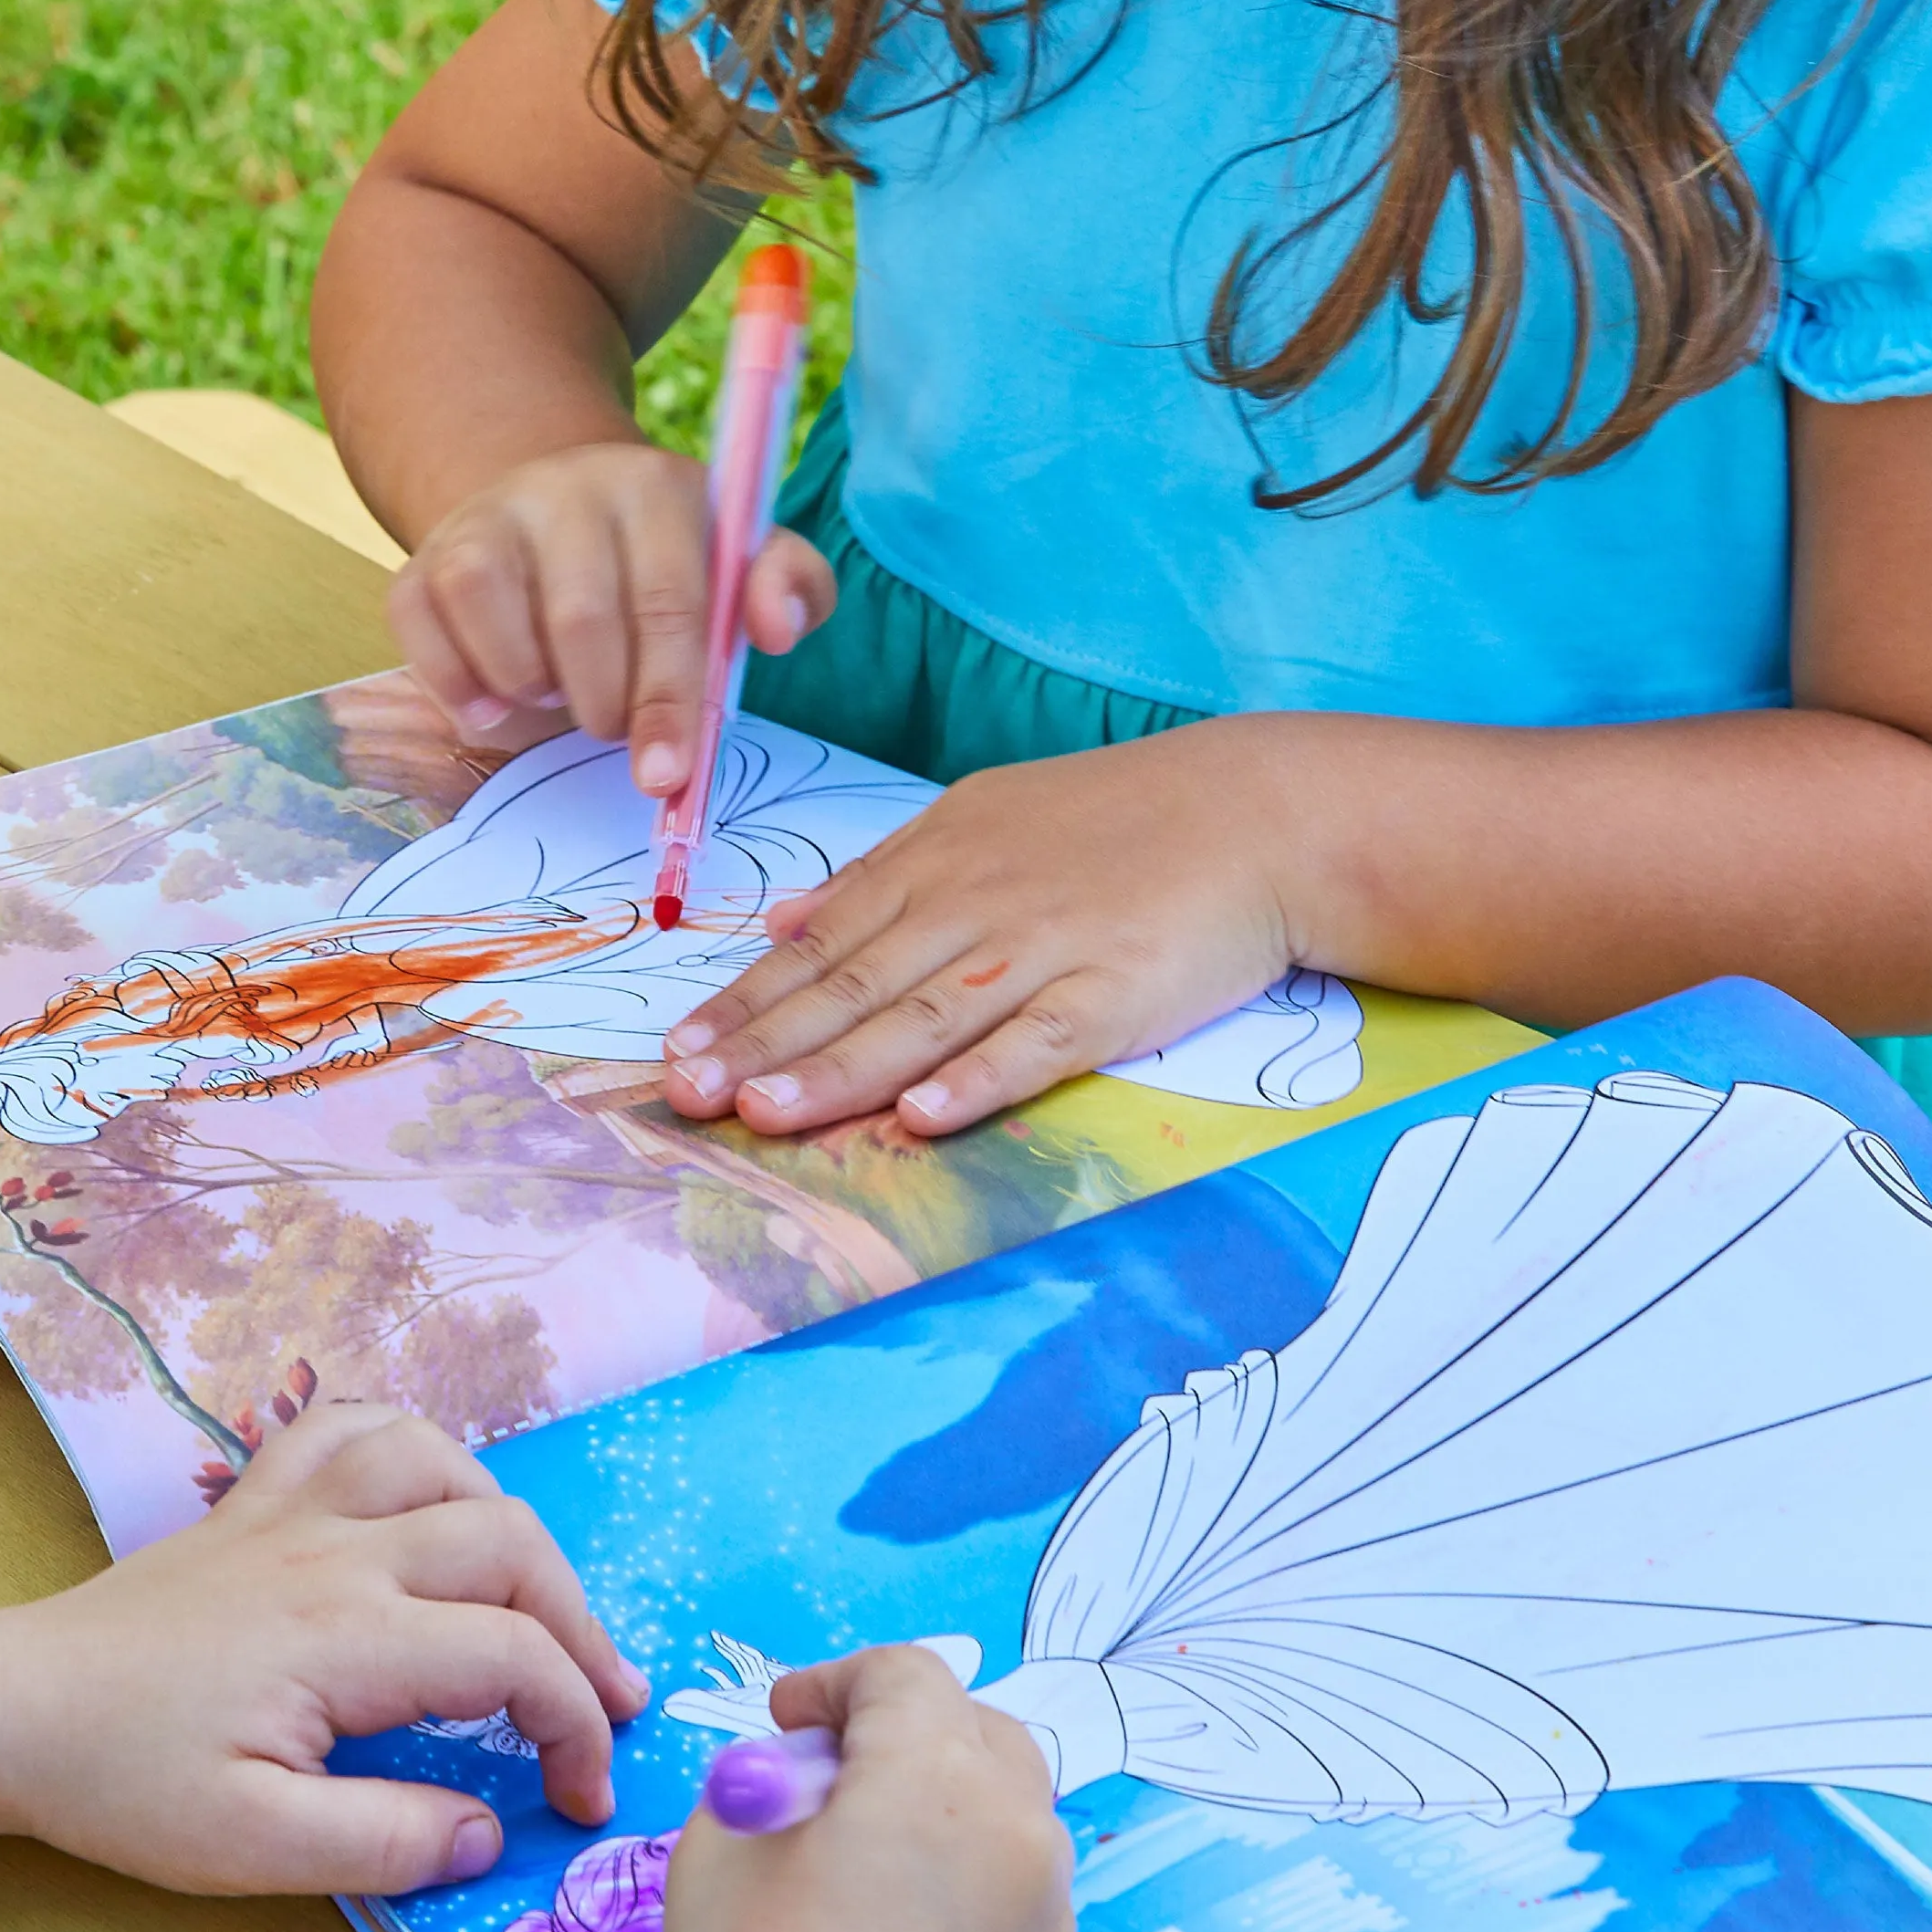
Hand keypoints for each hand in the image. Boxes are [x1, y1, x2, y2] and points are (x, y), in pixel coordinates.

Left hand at [0, 1401, 648, 1896]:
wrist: (11, 1708)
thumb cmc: (125, 1784)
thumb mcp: (251, 1849)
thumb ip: (383, 1842)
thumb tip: (490, 1832)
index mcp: (345, 1637)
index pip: (512, 1657)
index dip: (573, 1723)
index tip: (579, 1796)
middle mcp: (336, 1549)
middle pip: (508, 1543)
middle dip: (580, 1624)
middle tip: (602, 1703)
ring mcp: (295, 1508)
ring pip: (446, 1463)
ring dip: (513, 1528)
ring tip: (533, 1603)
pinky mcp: (257, 1499)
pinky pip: (357, 1425)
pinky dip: (421, 1449)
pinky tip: (434, 1500)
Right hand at [387, 436, 827, 793]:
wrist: (556, 515)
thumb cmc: (664, 561)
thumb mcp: (740, 561)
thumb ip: (788, 587)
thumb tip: (775, 626)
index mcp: (656, 487)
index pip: (668, 602)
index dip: (668, 699)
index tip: (667, 776)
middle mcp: (564, 488)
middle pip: (579, 620)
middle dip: (602, 706)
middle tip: (609, 727)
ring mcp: (485, 518)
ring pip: (490, 615)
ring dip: (527, 687)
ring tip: (556, 691)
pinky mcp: (424, 557)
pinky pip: (421, 627)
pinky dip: (458, 686)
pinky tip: (496, 702)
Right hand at [655, 1648, 1074, 1931]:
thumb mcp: (725, 1835)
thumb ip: (780, 1778)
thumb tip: (820, 1782)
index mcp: (936, 1772)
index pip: (905, 1676)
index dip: (836, 1682)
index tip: (787, 1722)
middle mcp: (1017, 1829)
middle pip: (982, 1730)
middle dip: (911, 1729)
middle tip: (839, 1772)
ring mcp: (1048, 1919)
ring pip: (1015, 1818)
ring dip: (954, 1807)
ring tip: (879, 1856)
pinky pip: (1019, 1904)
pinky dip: (973, 1890)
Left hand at [663, 723, 1299, 1133]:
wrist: (1256, 812)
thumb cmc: (1117, 821)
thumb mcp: (983, 819)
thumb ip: (882, 875)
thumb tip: (785, 920)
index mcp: (935, 859)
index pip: (820, 943)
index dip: (745, 1001)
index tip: (675, 1049)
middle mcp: (973, 903)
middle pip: (851, 986)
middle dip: (761, 1046)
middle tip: (684, 1095)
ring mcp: (1042, 950)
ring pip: (921, 1018)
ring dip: (838, 1069)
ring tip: (764, 1114)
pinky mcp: (1113, 994)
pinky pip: (1033, 1043)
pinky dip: (975, 1080)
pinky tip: (922, 1119)